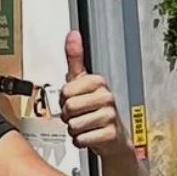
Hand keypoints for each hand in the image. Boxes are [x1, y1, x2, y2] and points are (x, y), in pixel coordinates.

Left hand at [60, 31, 125, 154]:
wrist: (112, 137)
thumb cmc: (94, 108)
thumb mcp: (82, 81)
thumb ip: (75, 59)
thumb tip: (73, 34)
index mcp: (98, 82)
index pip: (66, 92)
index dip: (64, 100)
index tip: (74, 99)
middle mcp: (106, 97)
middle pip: (69, 108)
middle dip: (68, 116)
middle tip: (79, 115)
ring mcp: (110, 116)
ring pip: (73, 125)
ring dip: (74, 129)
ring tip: (85, 125)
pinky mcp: (110, 134)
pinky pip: (81, 139)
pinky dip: (80, 141)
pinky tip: (90, 136)